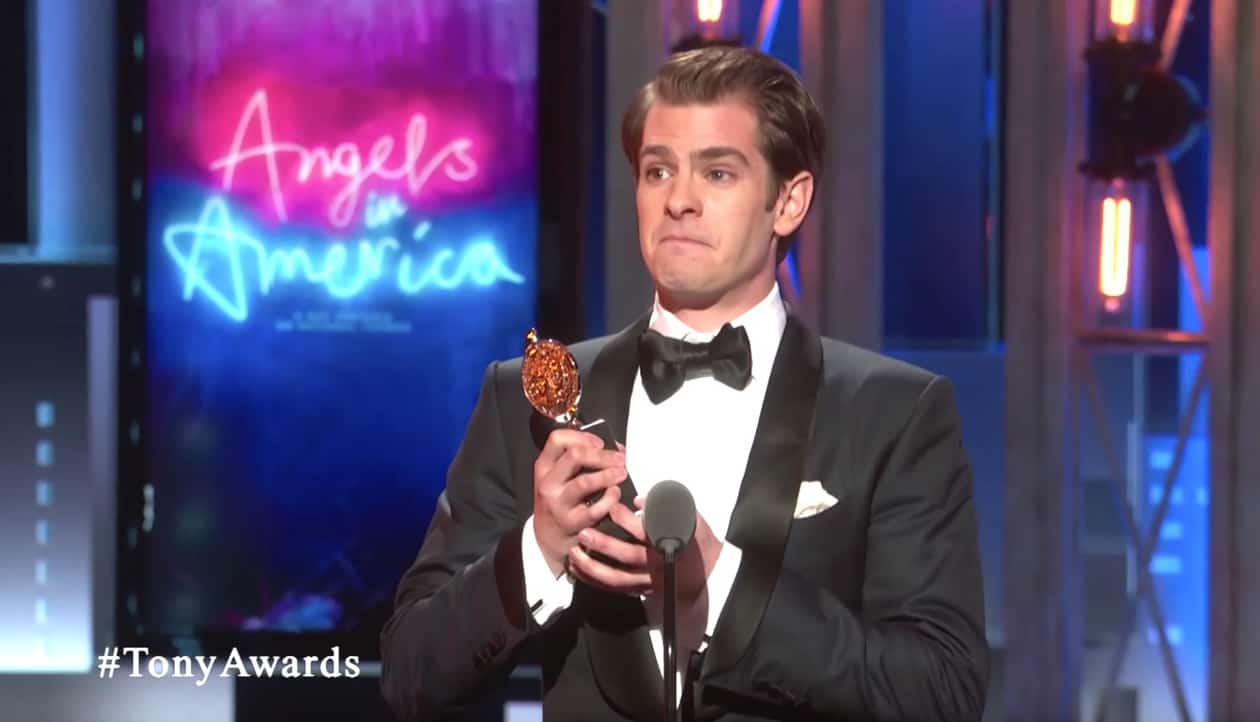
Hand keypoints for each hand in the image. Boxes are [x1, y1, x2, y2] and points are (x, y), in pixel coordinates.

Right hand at [532, 429, 627, 576]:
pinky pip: (595, 509)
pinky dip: (610, 499)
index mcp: (544, 467)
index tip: (599, 443)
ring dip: (608, 475)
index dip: (581, 436)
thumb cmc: (560, 501)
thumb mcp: (558, 479)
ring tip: (622, 473)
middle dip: (602, 455)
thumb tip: (615, 449)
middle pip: (575, 456)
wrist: (547, 538)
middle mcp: (548, 483)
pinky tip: (615, 495)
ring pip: (584, 482)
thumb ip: (579, 462)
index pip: (556, 439)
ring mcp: (558, 504)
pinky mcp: (571, 523)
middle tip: (619, 459)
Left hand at [569, 496, 723, 605]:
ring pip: (617, 578)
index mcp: (670, 542)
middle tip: (584, 533)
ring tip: (574, 553)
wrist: (707, 573)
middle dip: (604, 545)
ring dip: (593, 567)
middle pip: (628, 556)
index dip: (626, 519)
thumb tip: (639, 500)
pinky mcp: (641, 589)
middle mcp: (657, 563)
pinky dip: (594, 580)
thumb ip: (666, 507)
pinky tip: (578, 569)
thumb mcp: (690, 517)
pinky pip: (614, 589)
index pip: (646, 531)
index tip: (611, 506)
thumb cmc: (697, 541)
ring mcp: (648, 579)